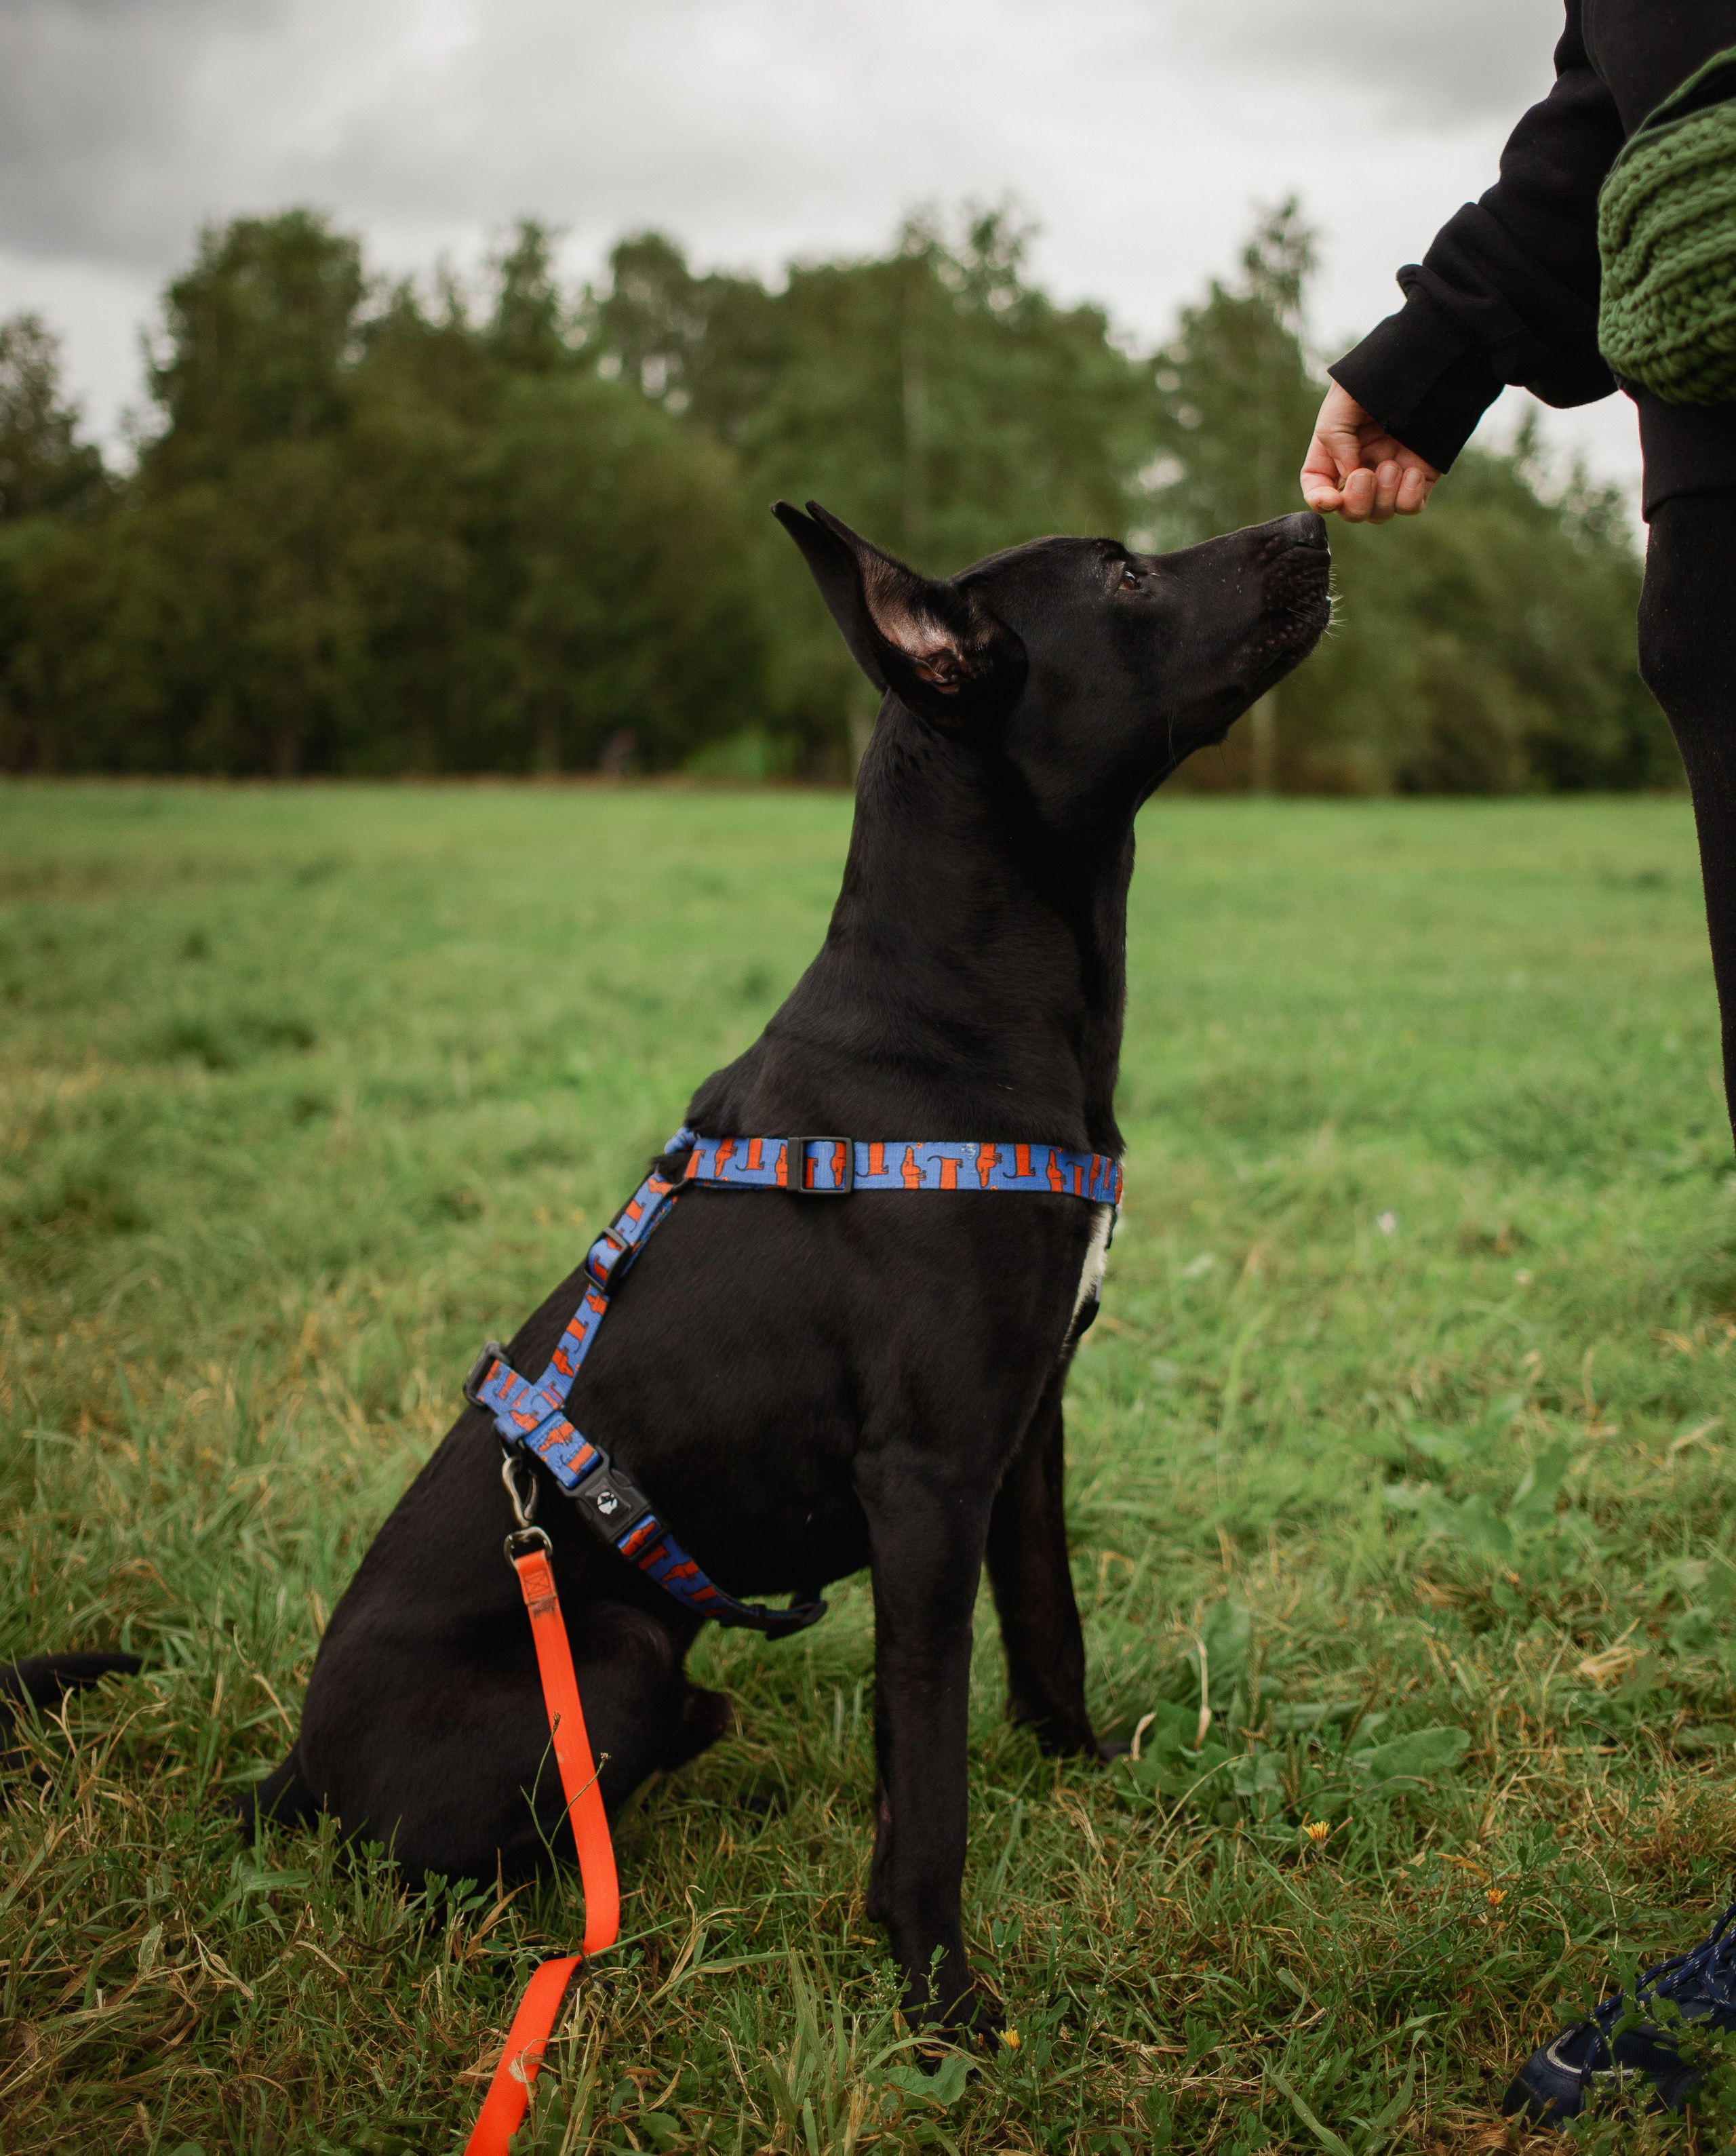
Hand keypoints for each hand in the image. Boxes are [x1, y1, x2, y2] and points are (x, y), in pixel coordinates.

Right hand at [1300, 383, 1439, 522]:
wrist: (1427, 363)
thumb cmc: (1379, 377)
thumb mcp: (1342, 404)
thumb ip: (1335, 442)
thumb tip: (1349, 476)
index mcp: (1335, 450)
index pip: (1318, 488)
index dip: (1320, 501)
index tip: (1331, 500)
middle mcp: (1361, 466)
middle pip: (1350, 510)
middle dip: (1356, 502)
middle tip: (1366, 476)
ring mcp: (1391, 473)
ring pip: (1379, 513)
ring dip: (1384, 497)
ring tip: (1393, 464)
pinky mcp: (1420, 475)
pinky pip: (1411, 506)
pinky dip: (1409, 498)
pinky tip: (1413, 472)